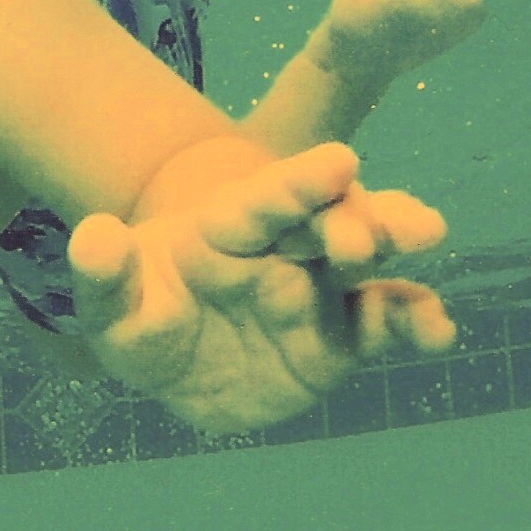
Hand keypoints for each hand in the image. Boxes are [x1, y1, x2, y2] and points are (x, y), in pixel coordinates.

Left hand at [66, 138, 453, 435]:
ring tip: (426, 234)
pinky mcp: (343, 335)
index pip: (264, 199)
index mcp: (227, 226)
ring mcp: (318, 289)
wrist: (173, 368)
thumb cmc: (142, 319)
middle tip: (387, 228)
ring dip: (397, 242)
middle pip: (328, 218)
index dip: (299, 182)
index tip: (338, 161)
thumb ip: (103, 276)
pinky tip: (438, 329)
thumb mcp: (110, 308)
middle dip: (362, 214)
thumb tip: (92, 235)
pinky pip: (385, 323)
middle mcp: (282, 248)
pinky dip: (415, 321)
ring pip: (368, 261)